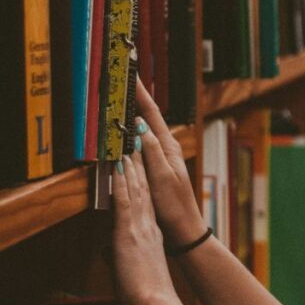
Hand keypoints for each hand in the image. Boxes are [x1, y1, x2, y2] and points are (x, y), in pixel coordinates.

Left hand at [112, 154, 177, 304]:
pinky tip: (120, 167)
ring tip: (129, 146)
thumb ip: (122, 257)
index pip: (146, 202)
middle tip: (136, 144)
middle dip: (139, 165)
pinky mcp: (129, 232)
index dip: (143, 181)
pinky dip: (123, 182)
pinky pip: (125, 200)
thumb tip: (109, 254)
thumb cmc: (148, 294)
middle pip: (144, 189)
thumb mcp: (135, 270)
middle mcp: (148, 226)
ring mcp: (140, 227)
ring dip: (132, 166)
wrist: (155, 302)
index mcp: (152, 235)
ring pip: (136, 189)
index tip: (139, 163)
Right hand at [134, 78, 205, 247]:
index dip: (140, 93)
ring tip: (120, 95)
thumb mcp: (162, 177)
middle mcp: (166, 148)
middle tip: (122, 78)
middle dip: (135, 97)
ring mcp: (161, 157)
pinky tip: (124, 129)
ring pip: (143, 128)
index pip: (152, 114)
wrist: (184, 228)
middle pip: (148, 117)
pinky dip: (131, 132)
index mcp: (169, 147)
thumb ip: (152, 152)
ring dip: (133, 112)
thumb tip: (140, 126)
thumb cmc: (175, 206)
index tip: (131, 75)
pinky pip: (140, 143)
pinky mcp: (155, 167)